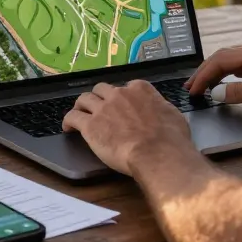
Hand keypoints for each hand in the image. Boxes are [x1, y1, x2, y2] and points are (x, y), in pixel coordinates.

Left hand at [62, 80, 193, 175]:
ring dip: (82, 105)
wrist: (158, 154)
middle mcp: (119, 94)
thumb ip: (161, 108)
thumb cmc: (170, 138)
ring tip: (79, 113)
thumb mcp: (173, 115)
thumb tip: (161, 110)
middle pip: (102, 89)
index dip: (123, 97)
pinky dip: (69, 120)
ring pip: (84, 99)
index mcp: (140, 89)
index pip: (127, 87)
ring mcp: (103, 108)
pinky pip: (73, 116)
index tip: (122, 105)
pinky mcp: (90, 125)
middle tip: (99, 108)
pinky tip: (68, 127)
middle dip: (99, 97)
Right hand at [186, 40, 241, 112]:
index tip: (192, 89)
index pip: (219, 60)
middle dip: (205, 72)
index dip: (202, 75)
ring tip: (203, 86)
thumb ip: (239, 92)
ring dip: (217, 71)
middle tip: (191, 88)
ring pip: (234, 58)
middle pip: (224, 56)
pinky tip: (226, 81)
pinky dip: (231, 72)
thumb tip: (217, 92)